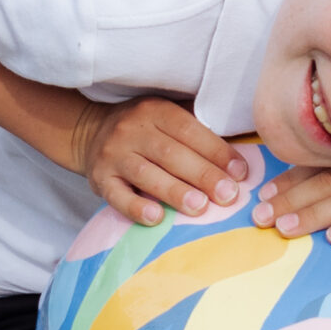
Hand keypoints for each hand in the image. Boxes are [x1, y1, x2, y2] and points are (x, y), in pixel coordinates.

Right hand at [78, 98, 250, 226]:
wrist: (90, 132)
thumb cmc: (144, 131)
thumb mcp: (166, 118)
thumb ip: (197, 132)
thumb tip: (240, 161)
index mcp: (155, 111)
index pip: (189, 130)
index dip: (216, 152)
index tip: (241, 173)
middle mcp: (132, 130)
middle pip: (170, 154)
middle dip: (202, 175)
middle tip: (228, 195)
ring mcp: (113, 155)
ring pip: (146, 174)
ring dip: (175, 192)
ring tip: (200, 208)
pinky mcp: (99, 178)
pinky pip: (117, 195)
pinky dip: (136, 207)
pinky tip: (156, 218)